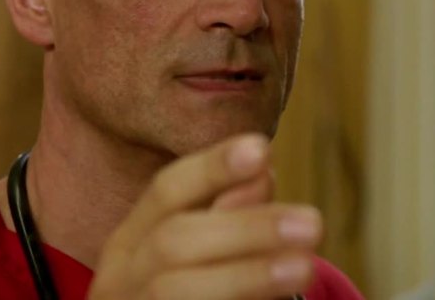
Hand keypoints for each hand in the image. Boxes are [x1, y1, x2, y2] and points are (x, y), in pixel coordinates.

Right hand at [87, 134, 321, 299]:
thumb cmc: (189, 290)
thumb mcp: (204, 249)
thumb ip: (231, 213)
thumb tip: (262, 173)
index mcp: (130, 241)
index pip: (165, 191)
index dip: (212, 168)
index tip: (262, 149)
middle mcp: (121, 279)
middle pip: (173, 242)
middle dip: (245, 229)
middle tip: (312, 224)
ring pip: (174, 292)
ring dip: (247, 276)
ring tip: (304, 268)